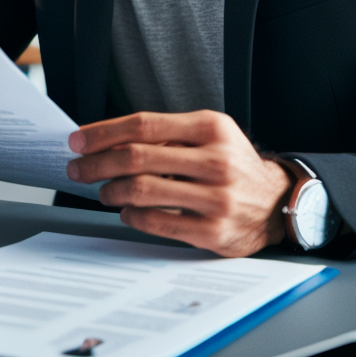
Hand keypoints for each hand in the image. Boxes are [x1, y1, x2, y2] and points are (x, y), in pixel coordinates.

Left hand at [66, 110, 292, 256]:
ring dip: (111, 190)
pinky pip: (158, 222)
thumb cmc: (232, 164)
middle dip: (98, 163)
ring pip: (144, 189)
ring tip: (102, 191)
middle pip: (138, 157)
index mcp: (210, 128)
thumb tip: (108, 140)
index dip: (104, 133)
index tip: (78, 141)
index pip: (144, 125)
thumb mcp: (210, 135)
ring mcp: (217, 198)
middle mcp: (216, 160)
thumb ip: (167, 135)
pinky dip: (133, 216)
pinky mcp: (215, 231)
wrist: (277, 201)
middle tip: (78, 168)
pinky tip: (127, 211)